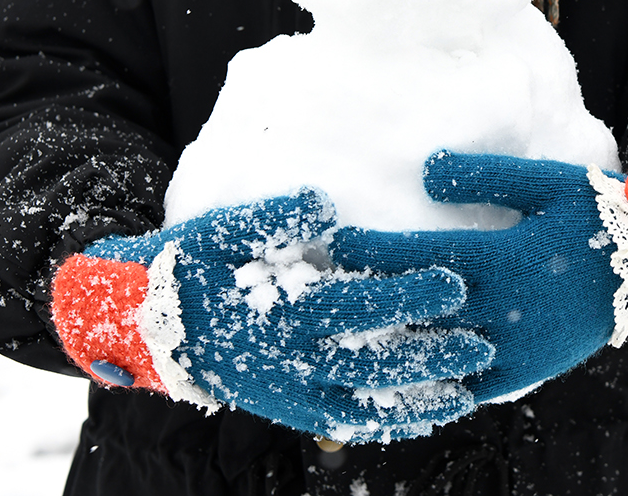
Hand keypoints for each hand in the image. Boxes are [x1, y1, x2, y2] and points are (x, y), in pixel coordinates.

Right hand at [51, 188, 494, 441]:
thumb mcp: (222, 230)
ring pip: (362, 403)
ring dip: (417, 399)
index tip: (454, 282)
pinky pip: (344, 422)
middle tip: (481, 343)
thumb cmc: (193, 266)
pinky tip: (426, 416)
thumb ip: (274, 217)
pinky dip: (386, 422)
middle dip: (428, 353)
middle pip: (369, 361)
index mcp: (278, 311)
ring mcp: (289, 394)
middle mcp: (288, 361)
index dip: (405, 295)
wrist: (146, 324)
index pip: (354, 303)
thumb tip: (324, 204)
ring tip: (470, 390)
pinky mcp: (289, 409)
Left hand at [331, 152, 627, 402]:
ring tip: (350, 334)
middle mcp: (505, 308)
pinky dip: (433, 381)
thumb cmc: (594, 212)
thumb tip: (426, 170)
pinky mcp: (529, 369)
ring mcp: (516, 346)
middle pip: (419, 308)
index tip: (335, 243)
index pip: (421, 257)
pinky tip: (404, 376)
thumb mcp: (544, 181)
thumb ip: (485, 176)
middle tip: (323, 292)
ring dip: (391, 344)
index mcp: (504, 258)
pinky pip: (471, 384)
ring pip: (438, 353)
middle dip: (369, 298)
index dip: (373, 252)